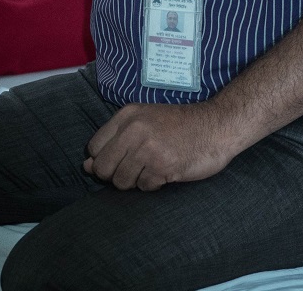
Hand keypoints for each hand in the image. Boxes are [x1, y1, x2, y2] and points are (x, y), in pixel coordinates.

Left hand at [83, 102, 243, 190]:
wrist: (216, 126)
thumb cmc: (179, 126)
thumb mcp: (145, 122)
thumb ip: (114, 142)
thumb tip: (86, 167)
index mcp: (126, 115)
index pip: (94, 147)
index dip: (104, 160)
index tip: (119, 160)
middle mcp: (133, 129)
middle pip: (103, 168)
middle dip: (115, 175)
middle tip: (136, 169)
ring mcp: (147, 148)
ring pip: (121, 181)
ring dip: (136, 181)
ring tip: (152, 169)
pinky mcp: (162, 166)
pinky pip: (143, 187)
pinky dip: (153, 184)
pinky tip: (165, 172)